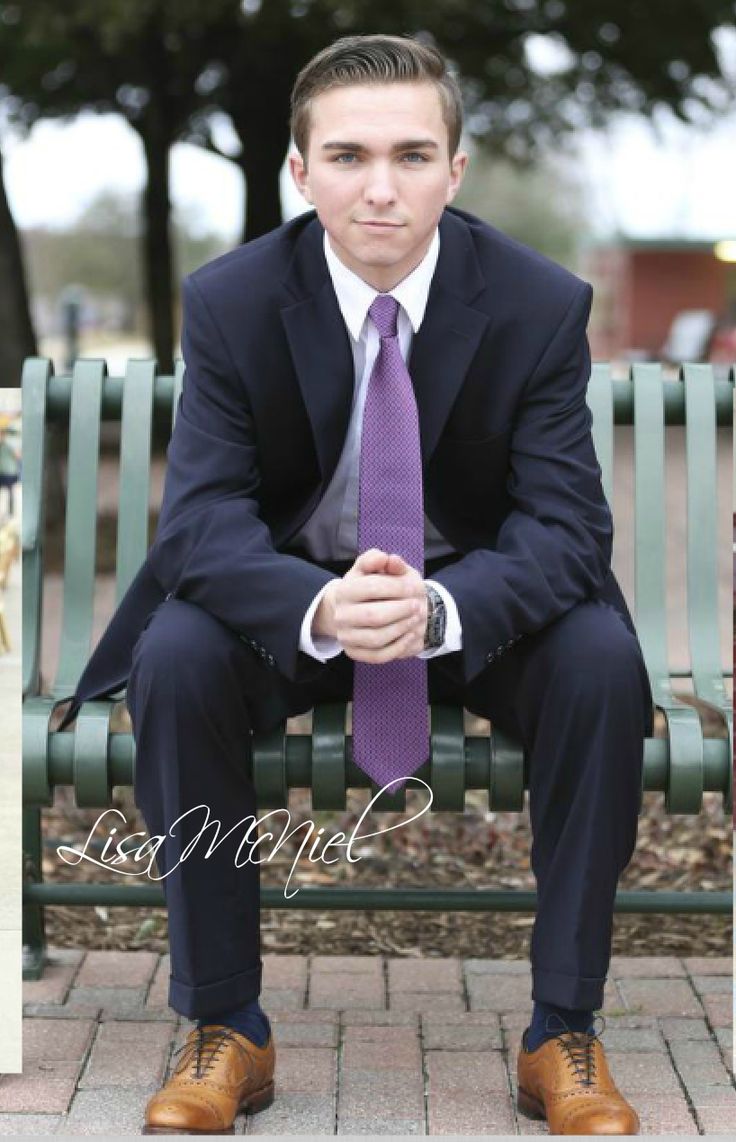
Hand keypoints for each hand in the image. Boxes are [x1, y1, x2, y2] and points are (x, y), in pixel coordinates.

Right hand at [313, 548, 427, 662]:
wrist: (361, 608)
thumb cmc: (375, 585)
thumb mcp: (379, 568)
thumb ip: (383, 561)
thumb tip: (391, 559)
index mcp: (345, 590)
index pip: (372, 587)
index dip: (398, 587)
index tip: (413, 587)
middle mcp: (341, 615)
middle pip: (374, 616)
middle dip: (401, 610)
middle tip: (417, 605)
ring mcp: (346, 636)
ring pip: (377, 638)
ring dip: (402, 628)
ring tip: (416, 618)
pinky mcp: (354, 653)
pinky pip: (378, 655)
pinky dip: (399, 647)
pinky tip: (410, 635)